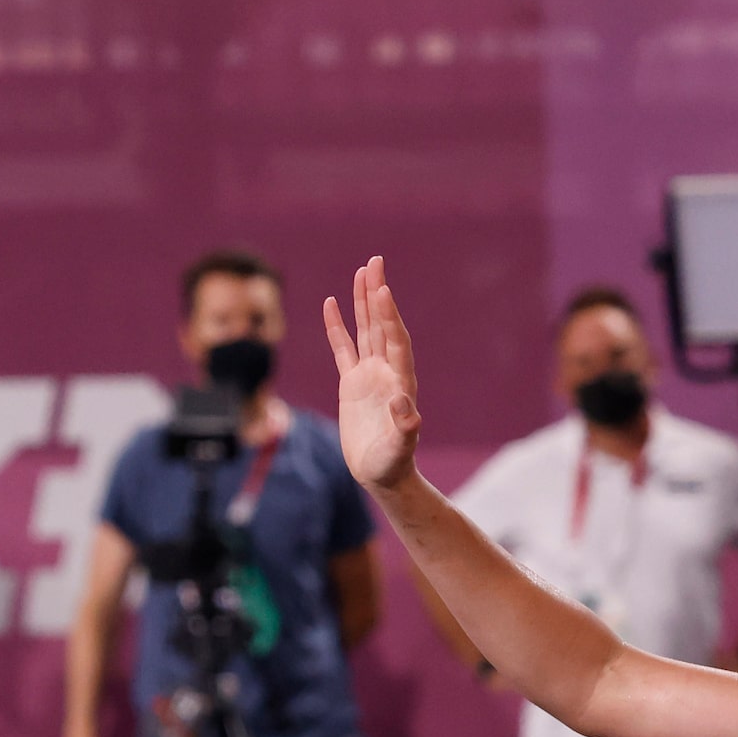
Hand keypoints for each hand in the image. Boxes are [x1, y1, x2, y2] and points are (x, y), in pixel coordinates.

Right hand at [322, 255, 423, 491]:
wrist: (381, 474)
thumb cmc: (392, 463)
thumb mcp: (399, 448)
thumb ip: (405, 426)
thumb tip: (406, 403)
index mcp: (401, 381)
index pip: (395, 340)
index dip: (389, 316)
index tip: (382, 290)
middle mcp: (388, 371)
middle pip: (382, 325)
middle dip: (378, 293)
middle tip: (375, 262)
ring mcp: (370, 374)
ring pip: (365, 330)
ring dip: (363, 301)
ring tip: (361, 271)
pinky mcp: (352, 383)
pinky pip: (343, 348)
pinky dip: (337, 326)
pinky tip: (331, 304)